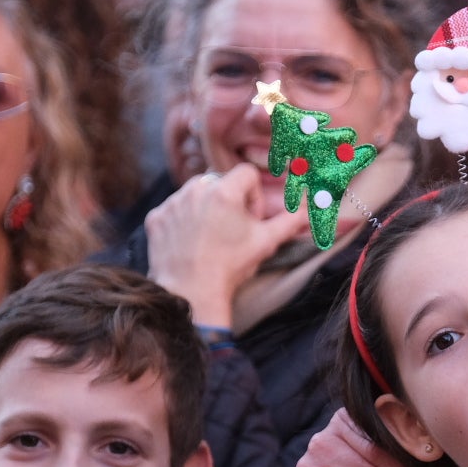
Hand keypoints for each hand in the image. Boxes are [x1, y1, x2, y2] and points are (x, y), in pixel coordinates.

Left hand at [144, 166, 306, 326]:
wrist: (192, 293)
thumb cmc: (231, 267)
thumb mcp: (266, 242)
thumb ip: (291, 221)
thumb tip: (310, 209)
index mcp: (225, 191)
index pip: (246, 174)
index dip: (254, 195)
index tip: (251, 220)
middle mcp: (195, 190)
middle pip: (220, 182)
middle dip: (229, 202)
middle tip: (232, 231)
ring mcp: (172, 203)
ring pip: (195, 194)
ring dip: (206, 209)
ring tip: (211, 237)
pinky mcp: (156, 217)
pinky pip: (173, 210)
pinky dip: (182, 221)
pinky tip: (190, 243)